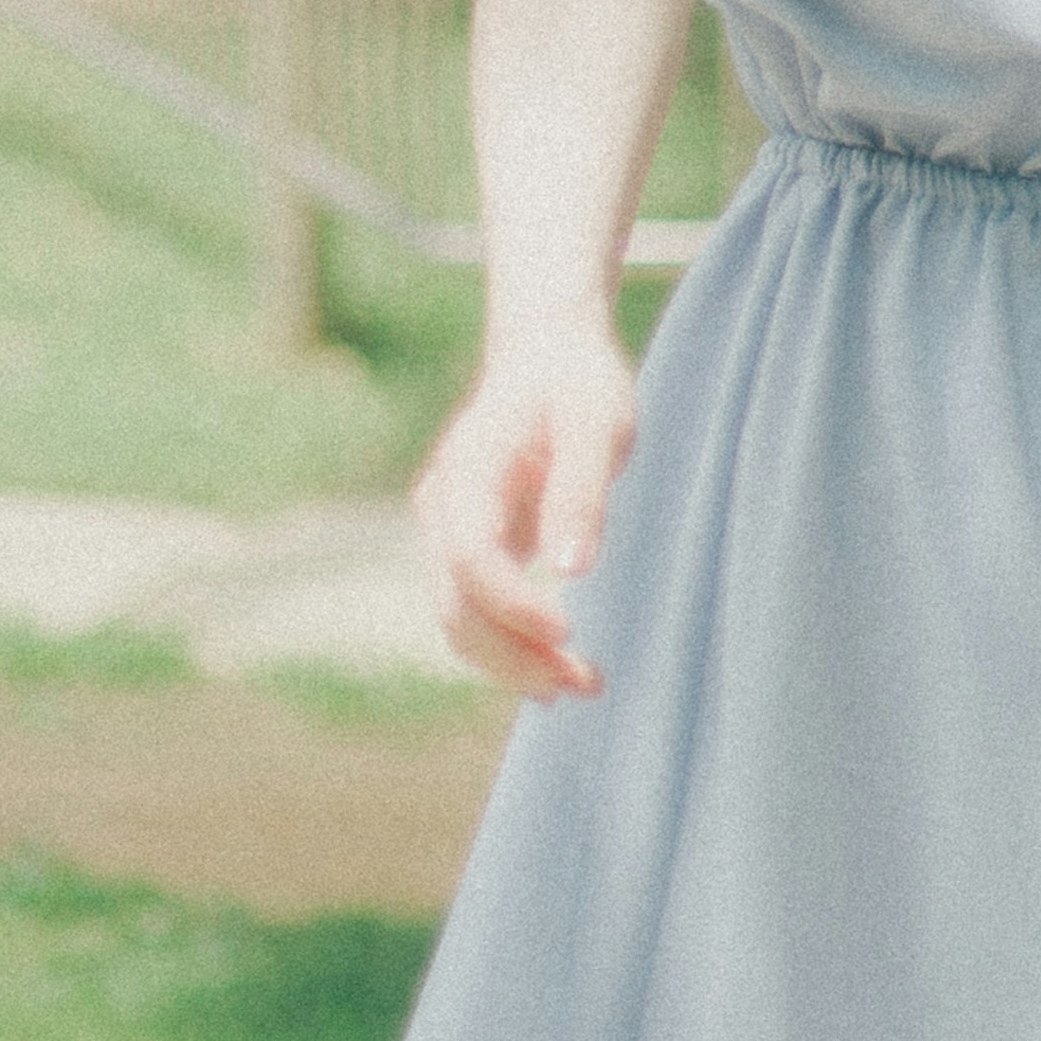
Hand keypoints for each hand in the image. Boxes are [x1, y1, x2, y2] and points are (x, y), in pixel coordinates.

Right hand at [413, 322, 638, 698]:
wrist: (547, 355)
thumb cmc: (577, 383)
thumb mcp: (596, 420)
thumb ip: (581, 489)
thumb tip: (571, 568)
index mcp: (468, 465)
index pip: (471, 555)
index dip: (512, 604)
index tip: (568, 632)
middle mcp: (444, 504)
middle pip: (457, 604)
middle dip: (514, 655)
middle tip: (585, 684)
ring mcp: (447, 529)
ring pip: (460, 620)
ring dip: (512, 663)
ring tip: (582, 685)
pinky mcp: (466, 550)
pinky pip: (474, 612)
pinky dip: (510, 647)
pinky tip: (557, 670)